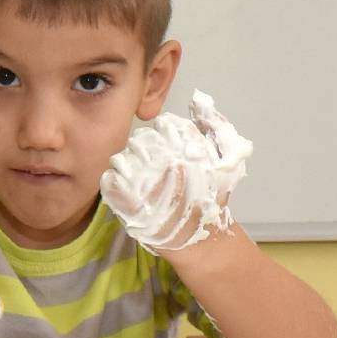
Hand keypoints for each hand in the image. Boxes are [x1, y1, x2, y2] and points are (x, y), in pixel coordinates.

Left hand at [101, 91, 252, 254]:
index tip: (169, 150)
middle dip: (146, 151)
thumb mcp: (226, 158)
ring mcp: (145, 181)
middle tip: (153, 167)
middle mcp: (166, 161)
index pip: (165, 125)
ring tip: (141, 180)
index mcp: (188, 148)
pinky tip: (129, 190)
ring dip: (130, 166)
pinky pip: (110, 179)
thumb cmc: (213, 198)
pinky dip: (116, 182)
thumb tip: (200, 98)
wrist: (199, 239)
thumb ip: (214, 125)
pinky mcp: (125, 201)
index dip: (165, 136)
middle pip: (141, 140)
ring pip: (123, 157)